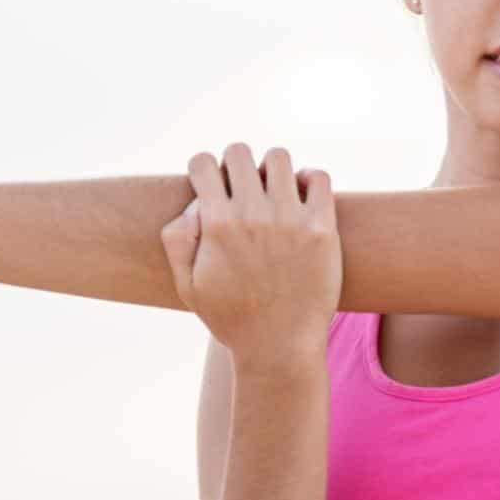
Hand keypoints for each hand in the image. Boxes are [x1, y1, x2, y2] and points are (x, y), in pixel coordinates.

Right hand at [159, 142, 340, 373]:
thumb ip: (177, 240)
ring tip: (273, 191)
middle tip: (241, 188)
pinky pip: (319, 177)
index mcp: (216, 225)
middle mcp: (253, 215)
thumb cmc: (231, 317)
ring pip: (278, 157)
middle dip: (234, 164)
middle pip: (239, 152)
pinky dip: (309, 178)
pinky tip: (302, 196)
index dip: (203, 170)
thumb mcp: (187, 285)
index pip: (203, 162)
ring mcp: (290, 219)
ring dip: (271, 168)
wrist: (279, 347)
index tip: (211, 186)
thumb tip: (194, 204)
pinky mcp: (322, 228)